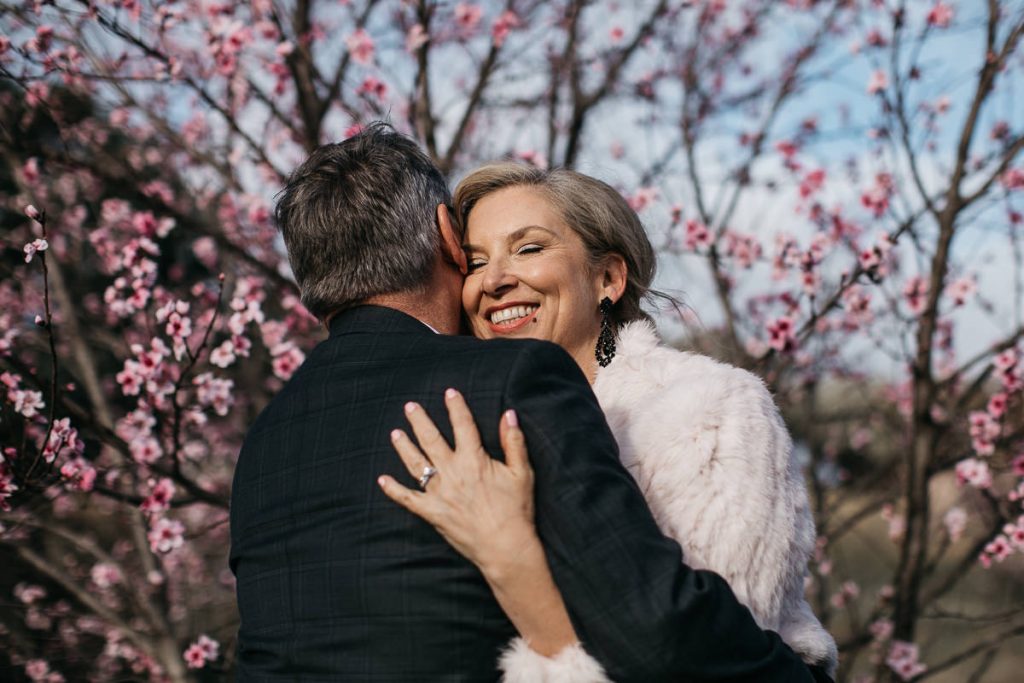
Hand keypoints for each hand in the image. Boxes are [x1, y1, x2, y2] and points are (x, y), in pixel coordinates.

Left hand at [377, 388, 537, 573]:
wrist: (505, 547)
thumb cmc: (517, 510)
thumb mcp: (522, 473)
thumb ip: (513, 441)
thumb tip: (509, 414)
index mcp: (474, 460)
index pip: (463, 425)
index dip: (456, 407)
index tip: (449, 392)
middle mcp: (452, 472)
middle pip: (431, 440)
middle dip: (419, 421)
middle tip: (410, 406)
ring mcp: (439, 493)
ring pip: (416, 464)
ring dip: (404, 447)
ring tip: (395, 433)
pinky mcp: (432, 513)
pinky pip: (408, 499)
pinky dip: (393, 490)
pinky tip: (382, 480)